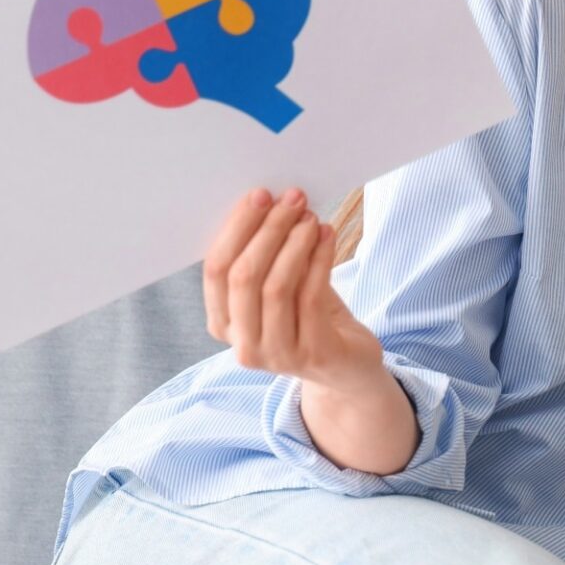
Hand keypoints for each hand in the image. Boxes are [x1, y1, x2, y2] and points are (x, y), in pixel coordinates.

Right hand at [204, 187, 384, 394]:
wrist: (349, 368)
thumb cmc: (312, 318)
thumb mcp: (282, 286)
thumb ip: (267, 256)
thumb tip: (269, 203)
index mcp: (223, 324)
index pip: (215, 271)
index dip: (236, 229)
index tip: (259, 195)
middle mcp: (243, 345)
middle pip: (243, 276)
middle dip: (267, 230)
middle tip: (291, 199)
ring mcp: (277, 355)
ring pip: (276, 286)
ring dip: (295, 242)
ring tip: (311, 217)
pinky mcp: (313, 355)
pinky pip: (311, 296)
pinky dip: (320, 259)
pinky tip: (328, 236)